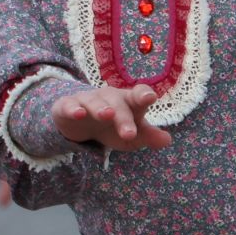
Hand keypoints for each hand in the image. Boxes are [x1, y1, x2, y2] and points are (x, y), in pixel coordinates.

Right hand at [53, 85, 172, 151]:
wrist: (82, 123)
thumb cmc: (114, 127)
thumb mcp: (133, 135)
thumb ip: (149, 136)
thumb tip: (167, 140)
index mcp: (129, 102)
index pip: (138, 94)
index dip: (144, 94)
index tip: (150, 98)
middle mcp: (109, 97)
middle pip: (118, 103)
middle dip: (124, 117)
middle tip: (129, 134)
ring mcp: (88, 100)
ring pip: (95, 101)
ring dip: (101, 108)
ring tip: (106, 115)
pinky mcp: (68, 106)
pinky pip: (70, 105)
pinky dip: (73, 109)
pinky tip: (78, 114)